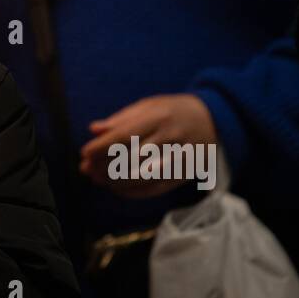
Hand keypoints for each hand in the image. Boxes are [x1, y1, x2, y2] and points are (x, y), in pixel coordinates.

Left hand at [79, 94, 217, 198]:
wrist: (213, 121)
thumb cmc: (173, 111)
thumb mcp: (149, 105)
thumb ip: (121, 119)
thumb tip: (94, 130)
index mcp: (159, 117)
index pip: (125, 135)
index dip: (102, 147)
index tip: (85, 153)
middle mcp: (170, 138)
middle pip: (131, 158)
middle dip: (104, 167)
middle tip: (86, 169)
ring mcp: (179, 159)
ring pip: (142, 177)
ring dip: (115, 182)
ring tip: (98, 179)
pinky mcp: (183, 175)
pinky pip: (154, 189)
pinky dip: (132, 192)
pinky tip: (116, 188)